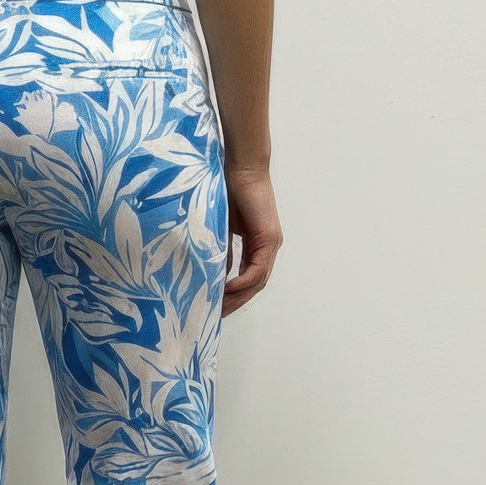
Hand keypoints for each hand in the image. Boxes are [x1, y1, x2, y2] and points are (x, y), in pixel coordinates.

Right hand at [222, 166, 281, 315]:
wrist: (241, 168)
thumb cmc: (229, 191)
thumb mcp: (222, 228)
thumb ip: (222, 251)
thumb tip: (215, 274)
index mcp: (259, 245)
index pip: (250, 278)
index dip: (236, 295)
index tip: (217, 306)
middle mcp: (269, 247)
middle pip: (256, 285)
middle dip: (237, 302)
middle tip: (217, 316)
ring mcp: (271, 242)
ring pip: (259, 280)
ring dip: (240, 297)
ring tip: (220, 308)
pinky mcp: (268, 237)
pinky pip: (257, 269)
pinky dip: (243, 282)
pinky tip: (227, 289)